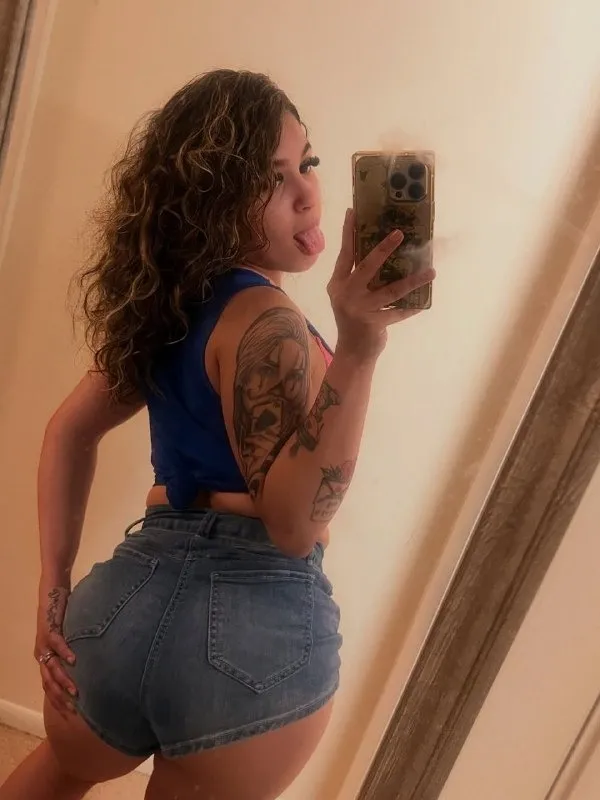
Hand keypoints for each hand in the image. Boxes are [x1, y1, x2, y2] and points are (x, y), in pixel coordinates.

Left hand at [34, 583, 77, 718]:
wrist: (52, 592)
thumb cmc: (63, 615)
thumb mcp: (67, 638)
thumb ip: (73, 651)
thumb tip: (89, 665)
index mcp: (45, 658)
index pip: (48, 686)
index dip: (56, 701)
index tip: (69, 714)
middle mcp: (42, 654)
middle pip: (48, 681)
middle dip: (60, 697)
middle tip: (73, 709)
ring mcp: (44, 643)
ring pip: (52, 667)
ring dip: (63, 680)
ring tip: (75, 691)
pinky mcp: (50, 629)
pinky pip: (57, 644)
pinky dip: (65, 653)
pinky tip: (74, 660)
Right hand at [327, 209, 435, 360]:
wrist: (353, 353)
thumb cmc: (354, 320)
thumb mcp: (349, 296)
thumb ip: (359, 277)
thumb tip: (383, 251)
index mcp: (338, 284)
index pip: (345, 254)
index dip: (348, 233)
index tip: (353, 211)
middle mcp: (346, 294)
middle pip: (367, 265)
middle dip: (383, 248)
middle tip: (399, 233)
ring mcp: (359, 308)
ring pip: (391, 290)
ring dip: (413, 280)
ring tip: (431, 272)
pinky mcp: (373, 323)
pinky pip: (398, 312)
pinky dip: (412, 307)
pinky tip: (424, 302)